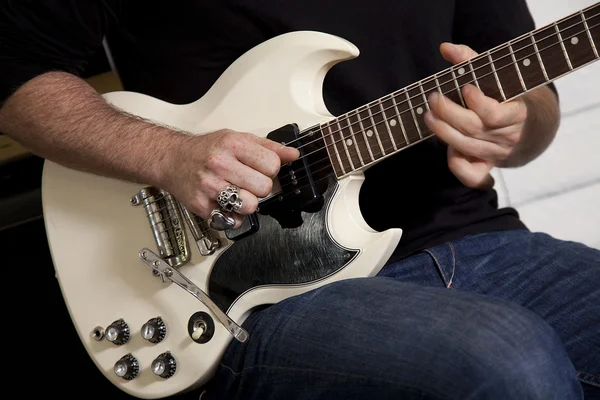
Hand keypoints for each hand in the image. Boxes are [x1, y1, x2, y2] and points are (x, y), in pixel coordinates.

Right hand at [159, 129, 298, 227]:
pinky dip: (234, 216)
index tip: (262, 169)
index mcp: (233, 144)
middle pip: (264, 187)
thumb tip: (293, 155)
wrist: (172, 159)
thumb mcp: (237, 139)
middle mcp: (220, 164)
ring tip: (238, 193)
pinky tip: (226, 203)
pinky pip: (233, 220)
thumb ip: (268, 148)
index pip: (272, 165)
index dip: (271, 170)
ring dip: (248, 203)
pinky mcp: (201, 205)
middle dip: (261, 187)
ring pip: (250, 206)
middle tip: (249, 182)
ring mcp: (209, 186)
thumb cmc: (206, 150)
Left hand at [424, 43, 527, 188]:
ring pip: (465, 147)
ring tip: (428, 115)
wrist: (524, 127)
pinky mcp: (485, 167)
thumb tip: (445, 48)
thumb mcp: (492, 75)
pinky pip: (471, 175)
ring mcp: (495, 154)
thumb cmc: (502, 96)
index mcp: (516, 113)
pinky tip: (445, 148)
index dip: (479, 103)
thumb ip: (470, 60)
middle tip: (432, 98)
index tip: (465, 88)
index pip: (495, 114)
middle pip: (473, 129)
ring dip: (442, 131)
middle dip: (448, 113)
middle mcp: (507, 137)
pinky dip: (456, 165)